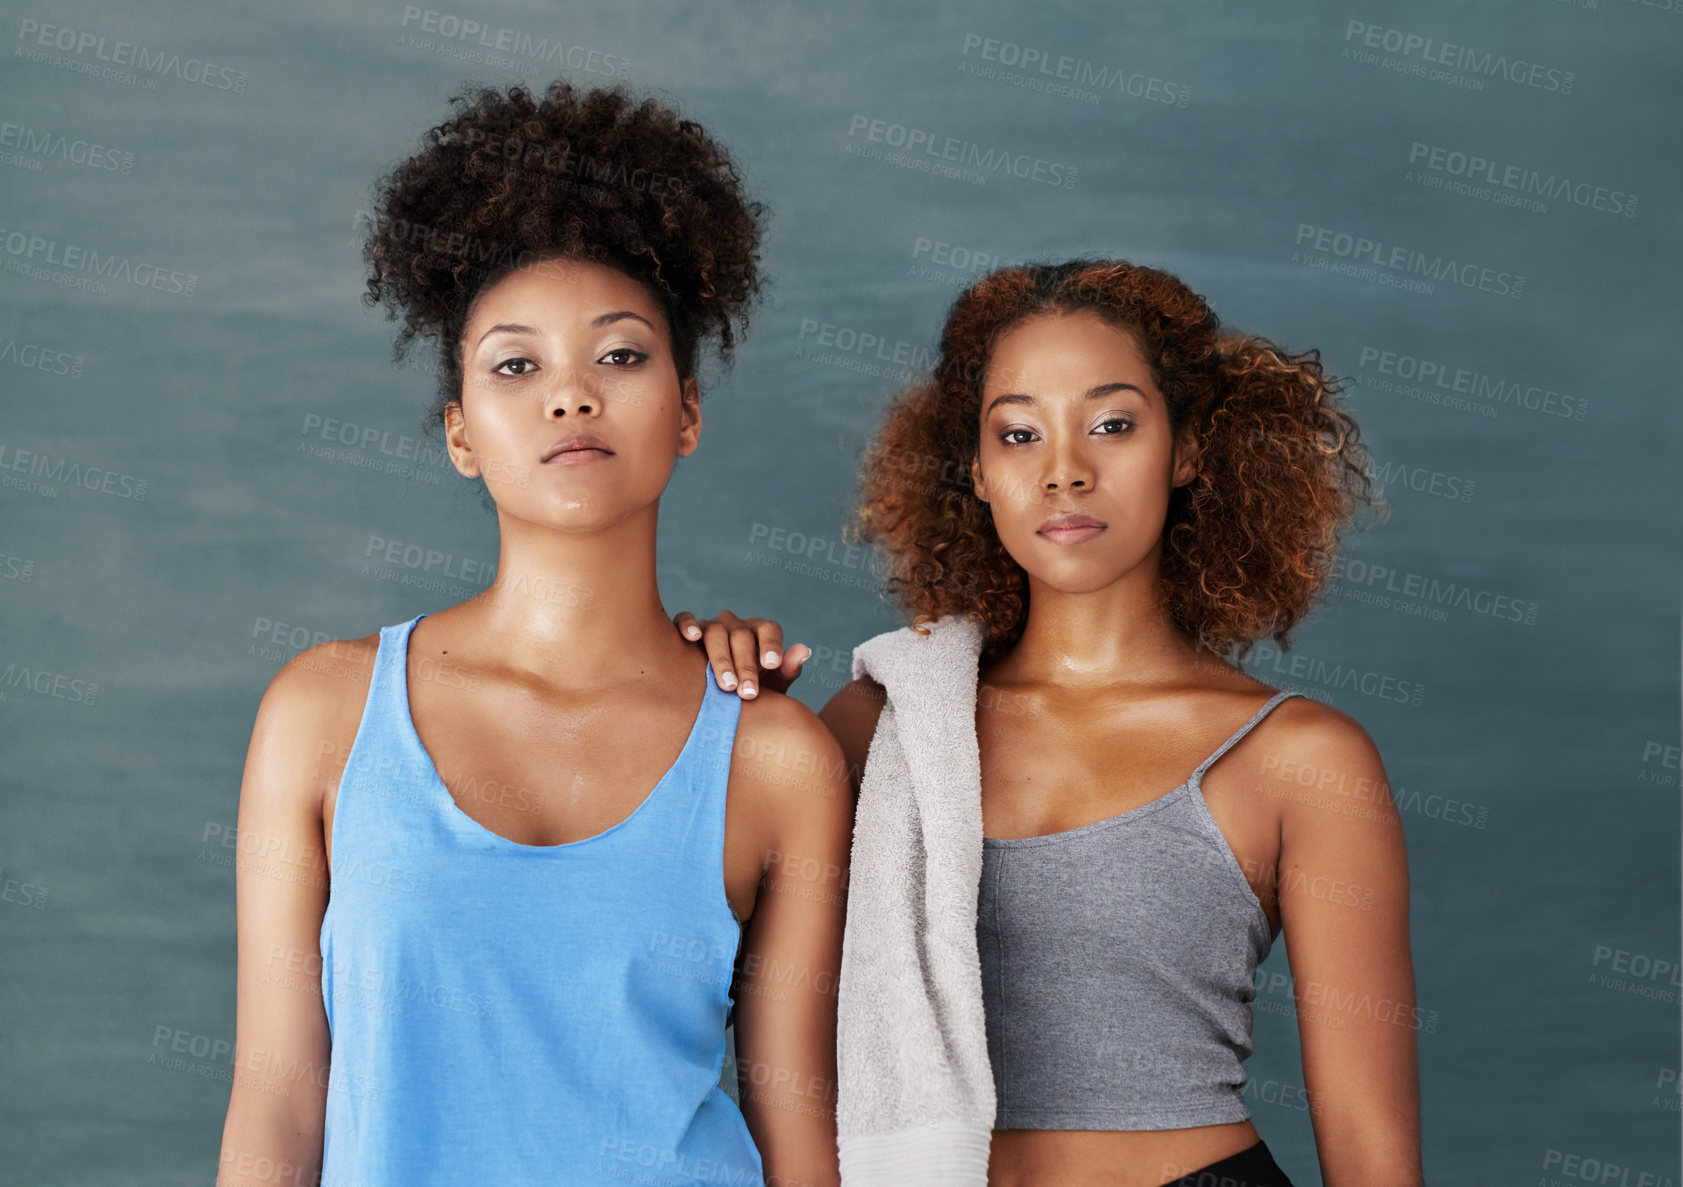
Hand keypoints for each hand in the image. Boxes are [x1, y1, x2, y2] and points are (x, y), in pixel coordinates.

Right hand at [673, 609, 809, 698]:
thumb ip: (788, 670)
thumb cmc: (753, 693)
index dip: (770, 644)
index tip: (772, 665)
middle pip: (741, 635)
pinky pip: (685, 619)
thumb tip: (803, 651)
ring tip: (726, 685)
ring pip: (715, 631)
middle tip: (749, 693)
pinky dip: (687, 625)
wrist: (724, 705)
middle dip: (746, 665)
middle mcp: (736, 626)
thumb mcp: (775, 686)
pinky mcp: (689, 632)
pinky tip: (692, 638)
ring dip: (721, 659)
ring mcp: (712, 627)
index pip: (768, 629)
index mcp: (760, 633)